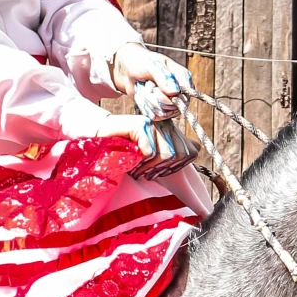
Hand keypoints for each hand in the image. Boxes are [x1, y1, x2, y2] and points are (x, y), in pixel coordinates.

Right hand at [69, 104, 191, 178]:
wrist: (100, 141)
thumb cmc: (126, 150)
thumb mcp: (153, 154)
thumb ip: (174, 150)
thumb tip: (196, 148)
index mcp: (171, 129)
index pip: (191, 151)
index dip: (177, 167)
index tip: (160, 172)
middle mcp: (164, 124)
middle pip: (180, 155)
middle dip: (162, 169)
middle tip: (147, 174)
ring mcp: (153, 122)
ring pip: (167, 154)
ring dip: (150, 167)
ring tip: (137, 169)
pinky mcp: (140, 124)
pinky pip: (150, 151)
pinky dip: (140, 162)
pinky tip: (130, 162)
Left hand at [111, 44, 193, 127]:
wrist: (127, 70)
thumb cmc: (141, 63)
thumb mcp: (151, 66)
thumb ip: (162, 77)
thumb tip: (174, 92)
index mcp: (182, 77)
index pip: (185, 97)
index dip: (170, 98)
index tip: (155, 89)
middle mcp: (180, 91)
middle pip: (173, 108)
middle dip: (154, 98)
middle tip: (147, 84)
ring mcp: (171, 102)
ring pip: (163, 113)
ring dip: (148, 101)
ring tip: (144, 88)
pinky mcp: (162, 110)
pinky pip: (155, 116)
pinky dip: (145, 107)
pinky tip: (142, 96)